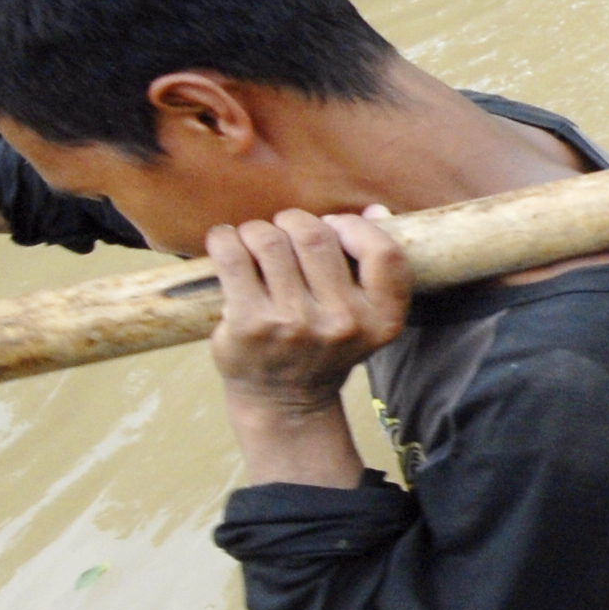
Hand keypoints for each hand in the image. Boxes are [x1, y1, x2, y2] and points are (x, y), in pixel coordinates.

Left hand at [205, 209, 408, 418]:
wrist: (283, 400)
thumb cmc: (322, 345)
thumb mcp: (364, 316)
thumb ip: (374, 266)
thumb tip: (374, 209)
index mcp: (381, 320)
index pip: (384, 254)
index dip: (356, 228)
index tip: (335, 227)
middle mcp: (342, 324)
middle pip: (316, 236)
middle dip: (294, 222)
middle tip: (284, 232)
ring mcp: (294, 325)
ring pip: (270, 240)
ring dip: (257, 231)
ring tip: (254, 243)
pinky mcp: (250, 324)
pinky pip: (232, 256)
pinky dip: (224, 240)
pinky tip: (225, 243)